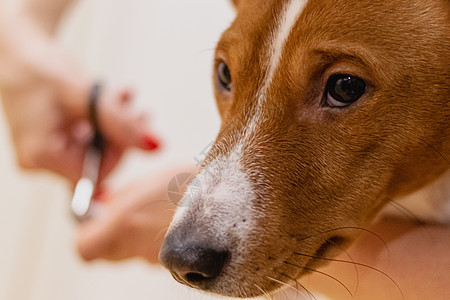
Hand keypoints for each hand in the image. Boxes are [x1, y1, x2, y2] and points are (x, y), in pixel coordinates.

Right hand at [0, 14, 158, 181]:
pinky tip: (116, 99)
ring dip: (117, 124)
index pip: (96, 174)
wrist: (19, 51)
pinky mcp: (56, 141)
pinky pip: (90, 138)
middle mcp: (41, 161)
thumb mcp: (86, 96)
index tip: (135, 126)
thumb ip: (122, 122)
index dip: (121, 152)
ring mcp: (49, 152)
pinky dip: (105, 120)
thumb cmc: (41, 69)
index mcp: (41, 156)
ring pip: (98, 148)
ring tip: (126, 96)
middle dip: (122, 135)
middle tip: (140, 111)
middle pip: (98, 162)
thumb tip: (156, 145)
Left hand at [76, 169, 189, 262]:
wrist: (235, 203)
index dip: (88, 231)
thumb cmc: (195, 185)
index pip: (84, 247)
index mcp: (126, 223)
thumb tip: (103, 205)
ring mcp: (158, 261)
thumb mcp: (152, 180)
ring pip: (134, 253)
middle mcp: (138, 248)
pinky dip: (161, 241)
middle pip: (110, 251)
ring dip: (139, 235)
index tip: (99, 215)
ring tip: (162, 210)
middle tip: (131, 211)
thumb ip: (123, 196)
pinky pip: (156, 255)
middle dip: (115, 232)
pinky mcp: (177, 267)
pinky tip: (177, 220)